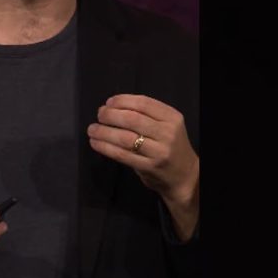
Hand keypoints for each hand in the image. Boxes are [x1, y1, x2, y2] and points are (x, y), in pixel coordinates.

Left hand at [87, 94, 198, 236]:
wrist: (185, 176)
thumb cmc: (169, 146)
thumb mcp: (166, 125)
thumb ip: (145, 115)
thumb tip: (109, 106)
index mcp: (172, 117)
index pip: (143, 103)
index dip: (122, 101)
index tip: (108, 103)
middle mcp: (167, 133)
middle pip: (132, 119)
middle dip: (110, 115)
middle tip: (99, 115)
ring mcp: (159, 151)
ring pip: (125, 137)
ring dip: (104, 132)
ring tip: (92, 129)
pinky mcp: (149, 167)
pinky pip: (122, 155)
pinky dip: (105, 147)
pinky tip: (96, 143)